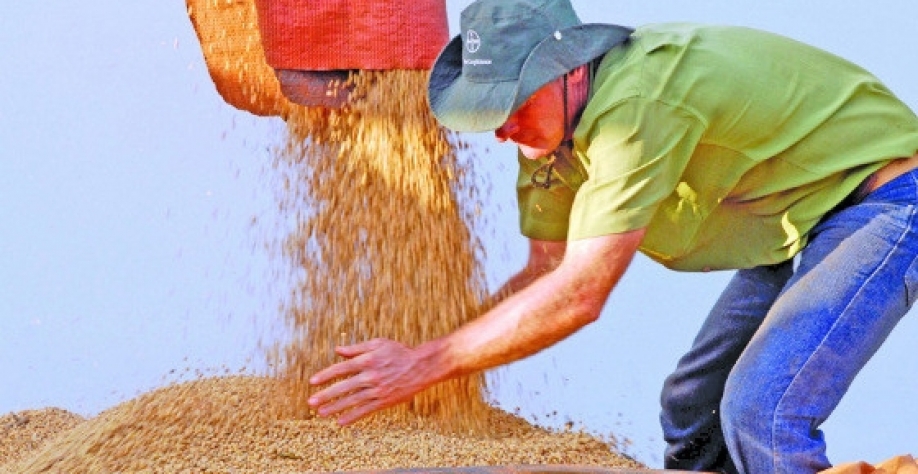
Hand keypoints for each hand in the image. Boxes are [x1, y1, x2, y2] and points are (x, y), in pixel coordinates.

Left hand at [307, 338, 439, 425]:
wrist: (421, 367)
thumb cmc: (399, 352)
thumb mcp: (378, 344)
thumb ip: (357, 349)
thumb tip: (338, 350)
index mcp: (367, 360)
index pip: (341, 369)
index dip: (326, 375)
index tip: (312, 382)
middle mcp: (370, 376)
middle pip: (344, 387)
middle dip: (326, 395)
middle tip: (311, 402)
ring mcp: (377, 390)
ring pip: (352, 400)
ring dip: (336, 408)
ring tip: (321, 414)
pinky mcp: (385, 400)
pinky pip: (366, 410)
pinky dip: (353, 416)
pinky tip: (341, 421)